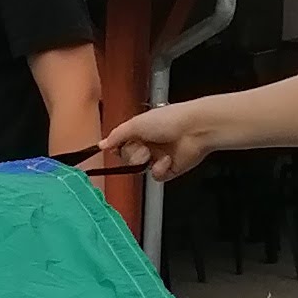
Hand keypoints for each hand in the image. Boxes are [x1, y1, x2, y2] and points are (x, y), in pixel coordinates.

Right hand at [94, 101, 211, 182]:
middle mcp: (149, 143)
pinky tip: (167, 160)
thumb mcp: (136, 124)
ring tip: (154, 154)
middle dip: (133, 155)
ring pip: (140, 169)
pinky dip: (160, 169)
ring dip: (145, 162)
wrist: (195, 129)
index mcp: (141, 130)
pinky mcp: (170, 169)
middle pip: (129, 158)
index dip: (118, 148)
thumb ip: (117, 136)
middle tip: (142, 149)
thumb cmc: (169, 120)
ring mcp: (159, 157)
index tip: (115, 149)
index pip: (121, 144)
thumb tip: (101, 144)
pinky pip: (156, 176)